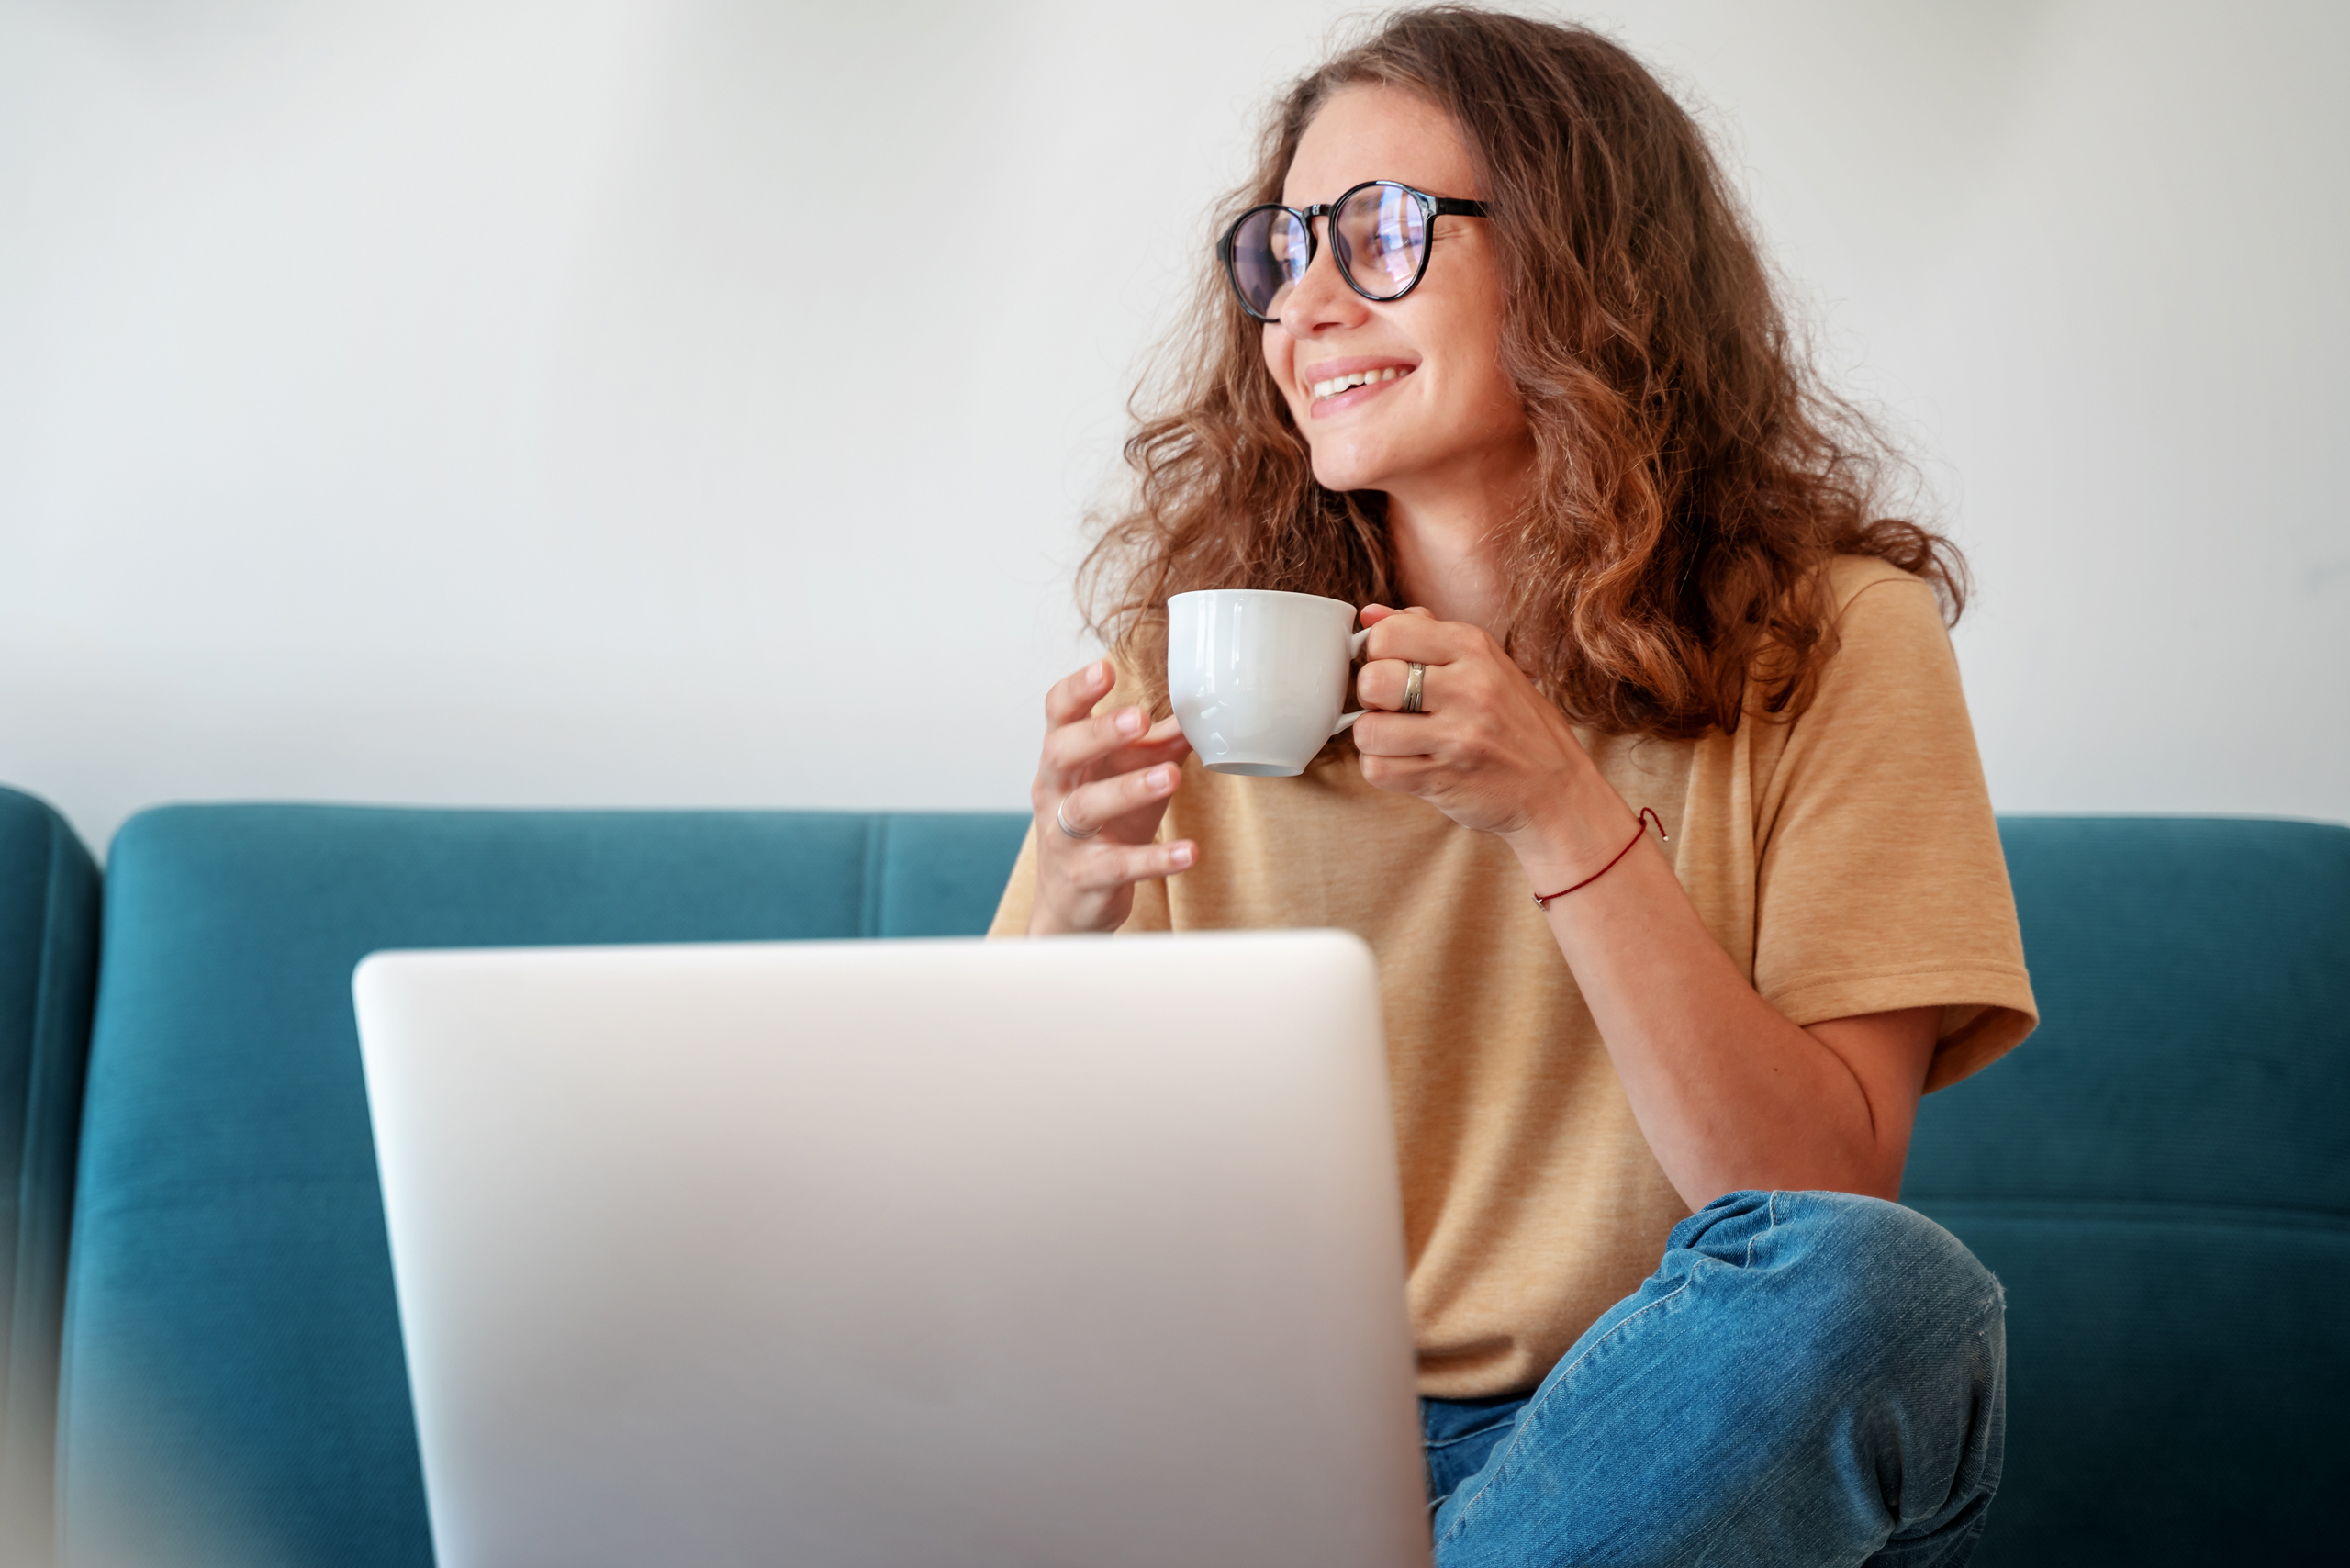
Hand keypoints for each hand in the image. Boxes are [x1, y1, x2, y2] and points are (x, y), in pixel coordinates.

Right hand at [1027, 660, 1196, 934]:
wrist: (1072, 904)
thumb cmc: (1103, 828)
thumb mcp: (1127, 778)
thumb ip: (1158, 746)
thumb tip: (1198, 712)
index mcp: (1063, 759)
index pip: (1058, 715)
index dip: (1077, 690)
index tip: (1105, 668)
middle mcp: (1054, 792)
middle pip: (1060, 753)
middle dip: (1096, 733)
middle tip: (1137, 718)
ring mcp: (1065, 836)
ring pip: (1085, 807)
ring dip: (1128, 789)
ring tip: (1170, 777)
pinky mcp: (1086, 877)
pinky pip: (1118, 865)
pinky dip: (1155, 858)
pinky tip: (1189, 852)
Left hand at [1352, 604, 1632, 872]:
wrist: (1558, 790)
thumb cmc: (1517, 724)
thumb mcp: (1487, 663)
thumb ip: (1427, 633)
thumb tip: (1369, 616)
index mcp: (1474, 647)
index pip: (1389, 633)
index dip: (1377, 653)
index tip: (1392, 669)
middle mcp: (1468, 687)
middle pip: (1372, 680)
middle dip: (1370, 697)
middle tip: (1390, 708)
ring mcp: (1457, 736)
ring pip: (1367, 730)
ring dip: (1374, 738)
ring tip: (1399, 739)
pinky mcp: (1444, 779)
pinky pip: (1377, 769)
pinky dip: (1382, 769)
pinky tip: (1407, 763)